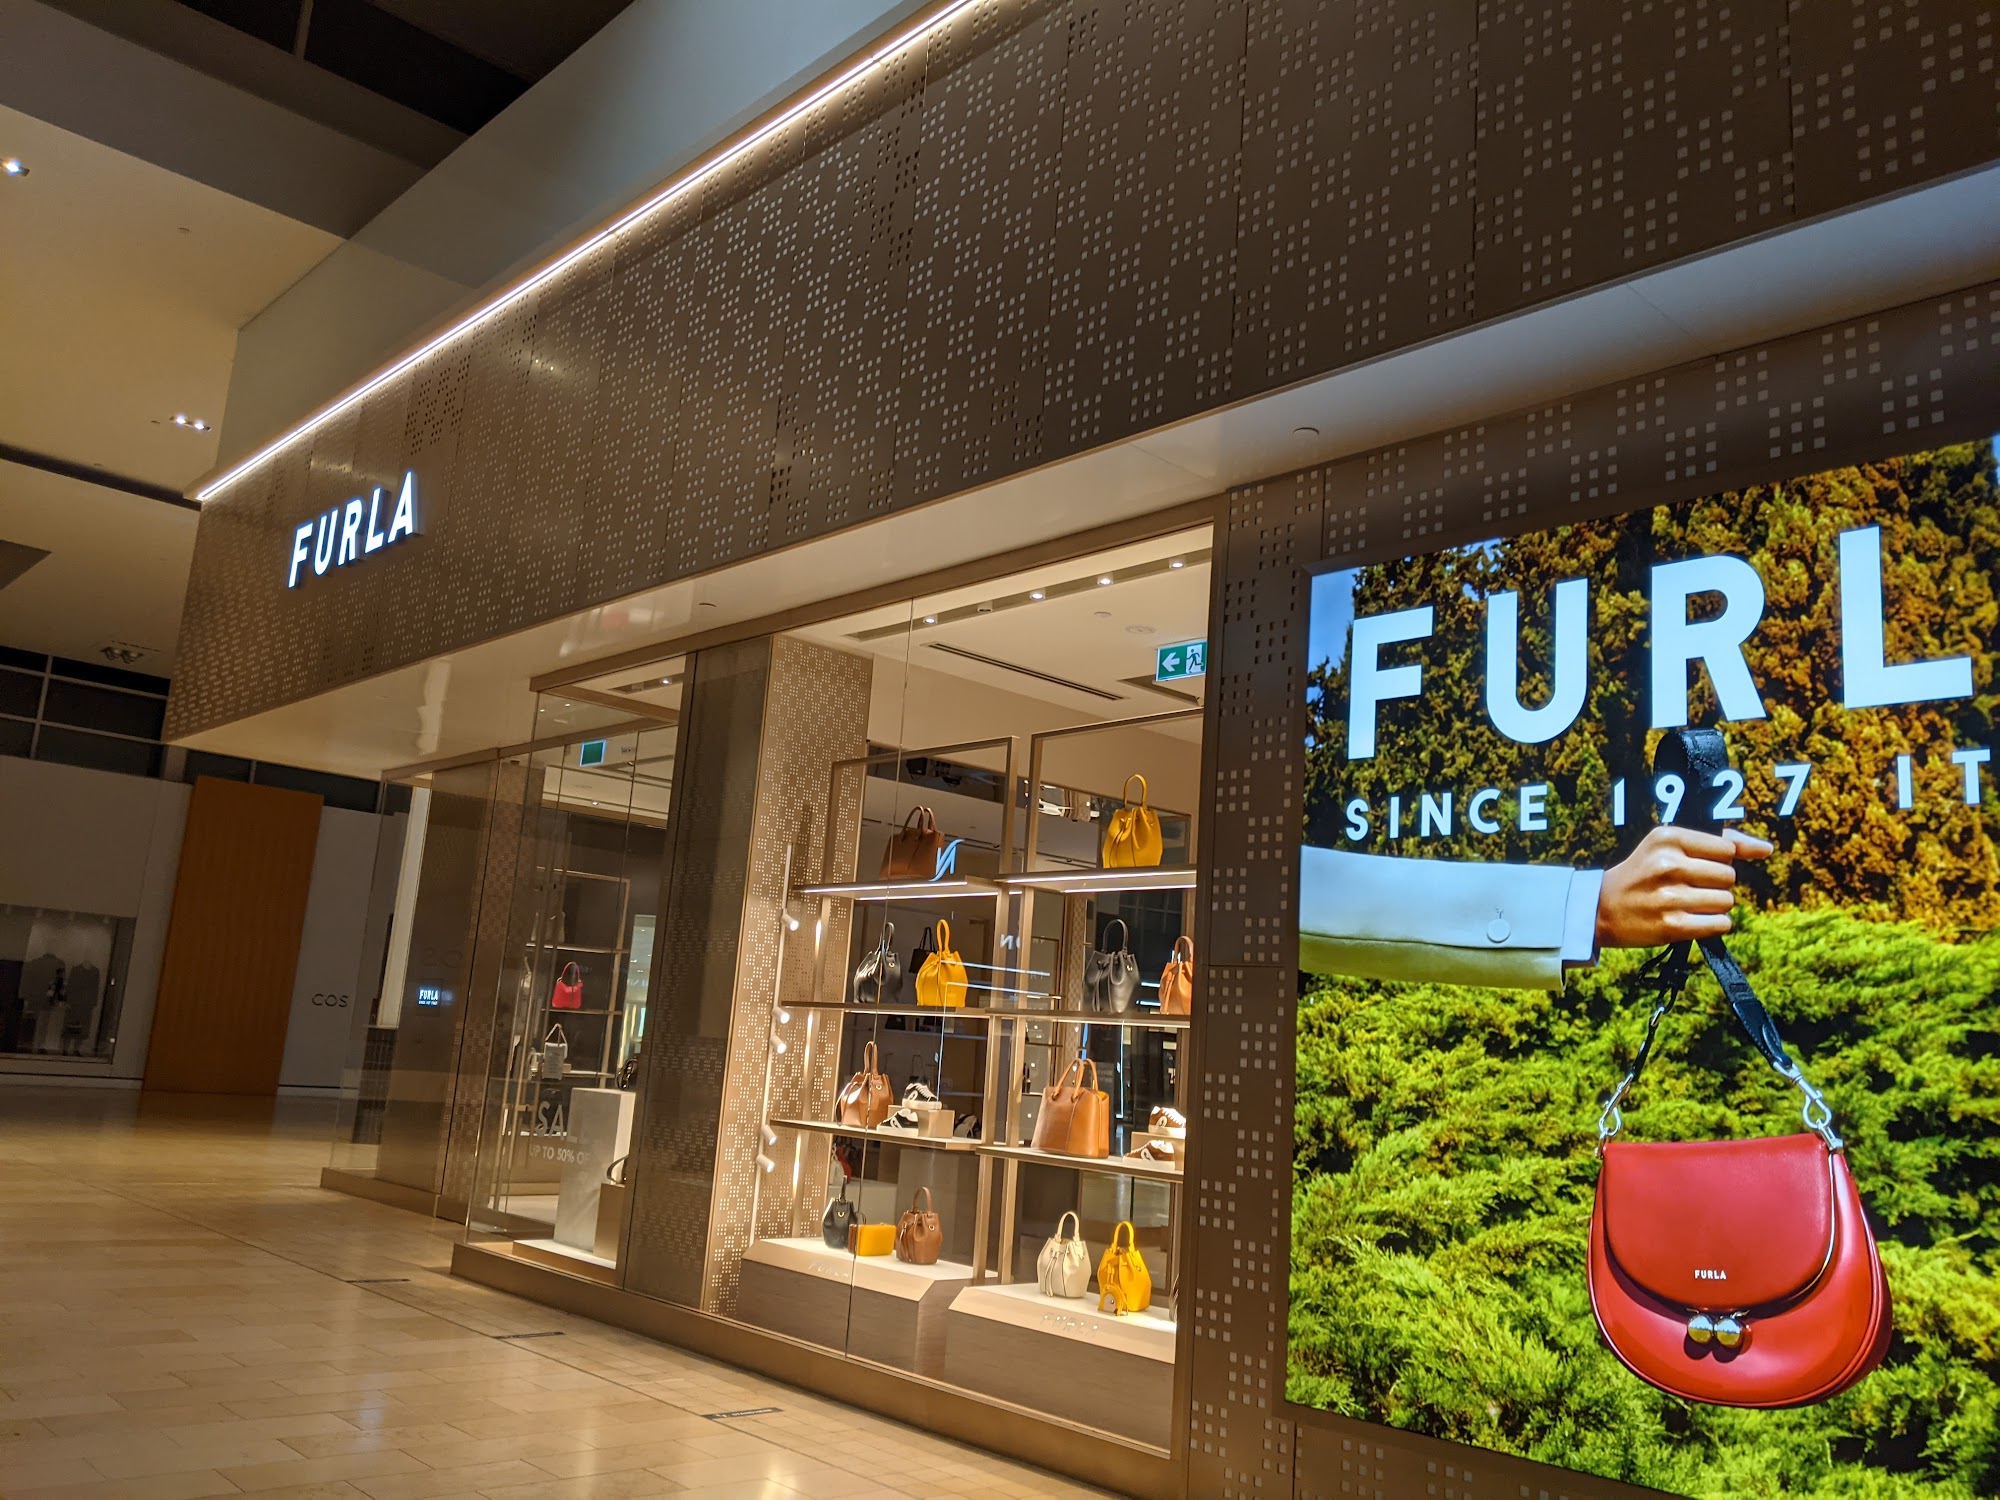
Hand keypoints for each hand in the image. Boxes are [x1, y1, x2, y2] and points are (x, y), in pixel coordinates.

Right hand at [1595, 825, 1771, 948]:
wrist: (1600, 908)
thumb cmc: (1641, 874)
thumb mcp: (1667, 845)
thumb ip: (1718, 842)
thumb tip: (1765, 849)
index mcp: (1668, 838)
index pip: (1727, 849)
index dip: (1719, 860)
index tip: (1699, 866)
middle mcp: (1669, 864)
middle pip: (1729, 877)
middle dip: (1716, 884)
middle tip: (1689, 887)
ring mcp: (1670, 896)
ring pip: (1726, 901)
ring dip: (1713, 906)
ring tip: (1687, 904)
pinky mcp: (1672, 925)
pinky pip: (1719, 924)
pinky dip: (1711, 924)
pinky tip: (1690, 919)